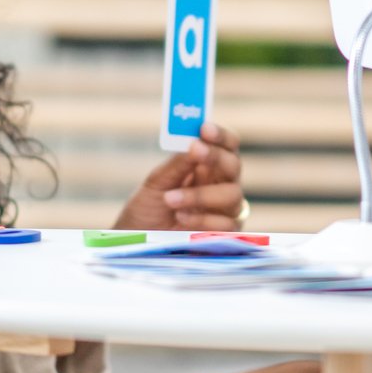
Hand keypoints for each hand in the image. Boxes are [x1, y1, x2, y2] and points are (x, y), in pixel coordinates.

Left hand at [115, 122, 245, 231]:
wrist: (137, 244)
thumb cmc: (147, 210)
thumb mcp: (156, 183)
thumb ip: (177, 164)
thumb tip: (194, 142)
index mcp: (207, 167)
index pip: (226, 145)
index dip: (220, 135)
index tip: (205, 128)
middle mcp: (221, 185)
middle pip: (234, 164)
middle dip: (215, 156)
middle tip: (195, 150)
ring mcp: (226, 211)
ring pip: (232, 194)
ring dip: (201, 194)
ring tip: (170, 199)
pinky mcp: (226, 235)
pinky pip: (227, 223)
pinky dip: (203, 219)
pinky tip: (181, 219)